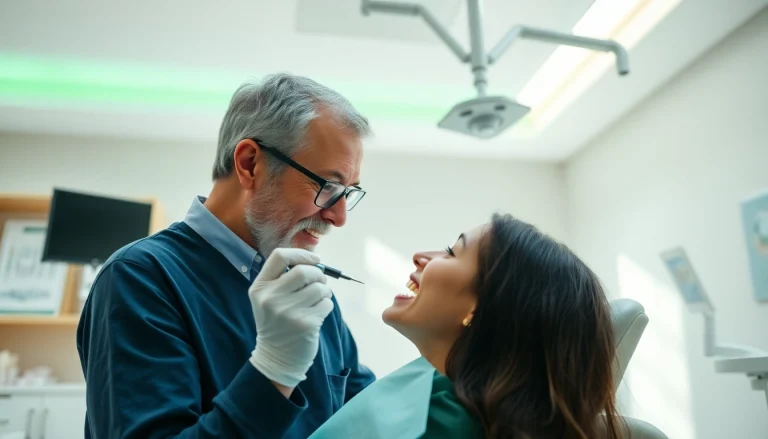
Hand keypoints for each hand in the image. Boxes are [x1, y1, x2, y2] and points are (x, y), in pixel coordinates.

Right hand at [248, 248, 334, 388]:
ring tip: (318, 300)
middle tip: (320, 282)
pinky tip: (317, 313)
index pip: (280, 257)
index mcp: (259, 288)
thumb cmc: (278, 321)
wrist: (276, 357)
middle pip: (303, 271)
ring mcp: (287, 312)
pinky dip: (326, 305)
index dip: (301, 254)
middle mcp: (270, 299)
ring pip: (319, 288)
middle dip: (318, 274)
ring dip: (325, 291)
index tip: (315, 260)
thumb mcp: (269, 298)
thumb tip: (315, 261)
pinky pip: (326, 304)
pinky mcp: (305, 324)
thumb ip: (285, 278)